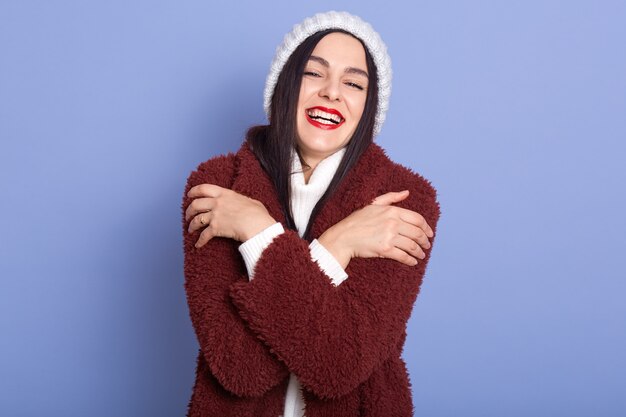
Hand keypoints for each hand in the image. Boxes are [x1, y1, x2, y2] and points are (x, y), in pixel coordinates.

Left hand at [186, 184, 276, 247]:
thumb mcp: (251, 201)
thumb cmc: (258, 214)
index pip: (204, 188)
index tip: (189, 195)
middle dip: (189, 211)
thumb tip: (244, 202)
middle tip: (188, 215)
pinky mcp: (215, 228)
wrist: (257, 225)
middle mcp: (217, 203)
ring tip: (191, 230)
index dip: (194, 191)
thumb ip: (243, 200)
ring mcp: (215, 215)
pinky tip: (198, 245)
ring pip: (196, 220)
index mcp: (225, 194)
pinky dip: (200, 241)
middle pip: (196, 204)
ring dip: (191, 225)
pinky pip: (203, 235)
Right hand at [318, 190, 433, 267]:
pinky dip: (410, 260)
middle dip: (425, 241)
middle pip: (417, 233)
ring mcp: (389, 236)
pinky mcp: (385, 250)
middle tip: (427, 245)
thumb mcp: (373, 204)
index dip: (426, 227)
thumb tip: (406, 193)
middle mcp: (393, 223)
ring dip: (419, 252)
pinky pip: (403, 256)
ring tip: (421, 255)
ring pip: (412, 245)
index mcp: (392, 211)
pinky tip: (413, 261)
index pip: (417, 219)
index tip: (429, 233)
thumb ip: (391, 197)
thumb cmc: (356, 221)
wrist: (343, 237)